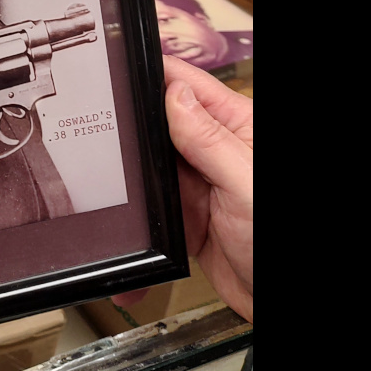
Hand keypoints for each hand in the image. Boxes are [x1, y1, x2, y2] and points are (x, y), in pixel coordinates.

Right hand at [113, 56, 252, 321]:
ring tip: (101, 183)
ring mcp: (197, 184)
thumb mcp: (246, 182)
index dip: (150, 76)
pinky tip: (124, 230)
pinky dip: (135, 223)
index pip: (186, 84)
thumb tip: (173, 94)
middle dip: (127, 129)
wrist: (277, 295)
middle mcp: (213, 150)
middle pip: (157, 124)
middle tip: (91, 133)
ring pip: (147, 167)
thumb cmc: (279, 240)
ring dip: (128, 180)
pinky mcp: (185, 217)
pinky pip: (150, 210)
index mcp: (236, 126)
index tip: (114, 75)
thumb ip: (210, 139)